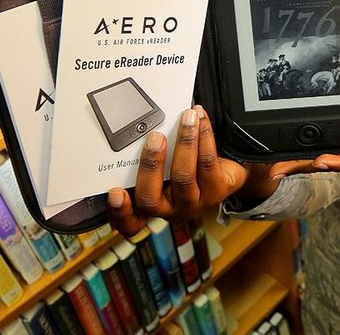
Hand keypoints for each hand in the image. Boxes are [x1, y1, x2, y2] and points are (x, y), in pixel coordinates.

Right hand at [107, 105, 250, 235]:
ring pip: (183, 177)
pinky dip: (204, 136)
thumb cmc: (186, 165)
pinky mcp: (216, 192)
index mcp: (149, 204)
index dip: (119, 211)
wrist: (224, 172)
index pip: (129, 221)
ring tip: (186, 119)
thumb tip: (143, 126)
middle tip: (155, 138)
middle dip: (151, 164)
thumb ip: (148, 156)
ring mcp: (193, 203)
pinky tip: (201, 120)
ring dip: (184, 142)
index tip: (115, 193)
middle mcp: (169, 209)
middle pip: (150, 198)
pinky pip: (208, 163)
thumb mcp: (164, 165)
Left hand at [268, 79, 339, 178]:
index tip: (320, 161)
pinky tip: (279, 151)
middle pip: (329, 162)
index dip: (339, 162)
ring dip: (296, 162)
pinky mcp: (339, 140)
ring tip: (270, 166)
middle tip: (277, 170)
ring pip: (319, 158)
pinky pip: (318, 146)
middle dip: (303, 167)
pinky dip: (300, 150)